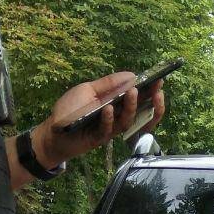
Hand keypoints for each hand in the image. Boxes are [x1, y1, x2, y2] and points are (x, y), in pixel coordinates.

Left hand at [32, 72, 166, 166]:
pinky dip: (108, 119)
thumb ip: (108, 84)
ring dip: (132, 107)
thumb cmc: (70, 110)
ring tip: (133, 92)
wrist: (53, 131)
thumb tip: (131, 75)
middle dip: (151, 102)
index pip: (139, 98)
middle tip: (157, 90)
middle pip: (141, 113)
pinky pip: (108, 130)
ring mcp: (109, 129)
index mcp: (117, 105)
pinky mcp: (99, 139)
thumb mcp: (88, 90)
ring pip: (127, 121)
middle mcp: (117, 117)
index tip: (160, 80)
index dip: (151, 91)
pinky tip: (108, 108)